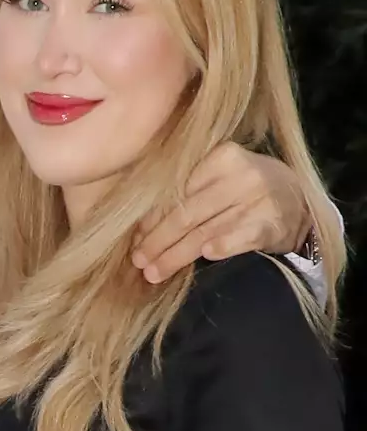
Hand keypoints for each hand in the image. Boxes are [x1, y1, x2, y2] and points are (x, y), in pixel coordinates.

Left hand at [132, 142, 309, 283]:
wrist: (296, 199)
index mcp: (219, 158)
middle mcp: (239, 176)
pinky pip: (243, 236)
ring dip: (176, 255)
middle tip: (137, 261)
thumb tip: (139, 225)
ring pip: (206, 231)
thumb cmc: (242, 189)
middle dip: (157, 241)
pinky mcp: (273, 223)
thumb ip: (185, 190)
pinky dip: (224, 245)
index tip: (133, 239)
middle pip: (187, 214)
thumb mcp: (218, 177)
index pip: (176, 192)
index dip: (151, 218)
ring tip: (153, 272)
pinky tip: (206, 256)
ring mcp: (259, 199)